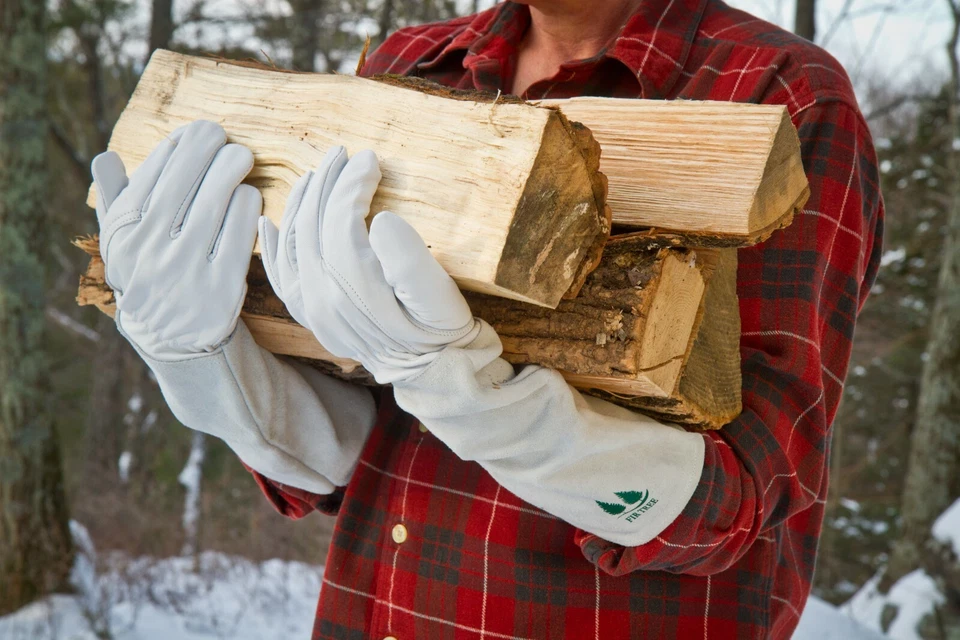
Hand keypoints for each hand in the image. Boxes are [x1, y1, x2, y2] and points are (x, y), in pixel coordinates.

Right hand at [92, 120, 261, 359]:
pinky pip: (243, 227)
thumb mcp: (121, 241)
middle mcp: (150, 248)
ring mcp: (186, 268)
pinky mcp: (222, 286)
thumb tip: (104, 157)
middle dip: (214, 147)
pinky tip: (250, 197)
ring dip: (235, 170)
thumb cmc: (150, 271)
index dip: (184, 141)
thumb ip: (114, 199)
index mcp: (123, 229)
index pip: (157, 166)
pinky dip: (250, 204)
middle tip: (229, 142)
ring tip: (240, 162)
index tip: (200, 134)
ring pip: (220, 196)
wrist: (173, 337)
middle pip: (191, 174)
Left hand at [258, 146, 477, 383]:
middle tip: (344, 154)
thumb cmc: (441, 329)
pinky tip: (270, 219)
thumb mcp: (439, 297)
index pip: (340, 220)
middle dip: (327, 183)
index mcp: (354, 289)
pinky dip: (273, 244)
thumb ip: (411, 261)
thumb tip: (381, 220)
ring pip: (291, 244)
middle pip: (312, 226)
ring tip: (317, 173)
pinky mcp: (312, 316)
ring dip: (301, 203)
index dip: (352, 184)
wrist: (431, 371)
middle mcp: (322, 299)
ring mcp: (312, 309)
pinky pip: (280, 275)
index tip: (370, 159)